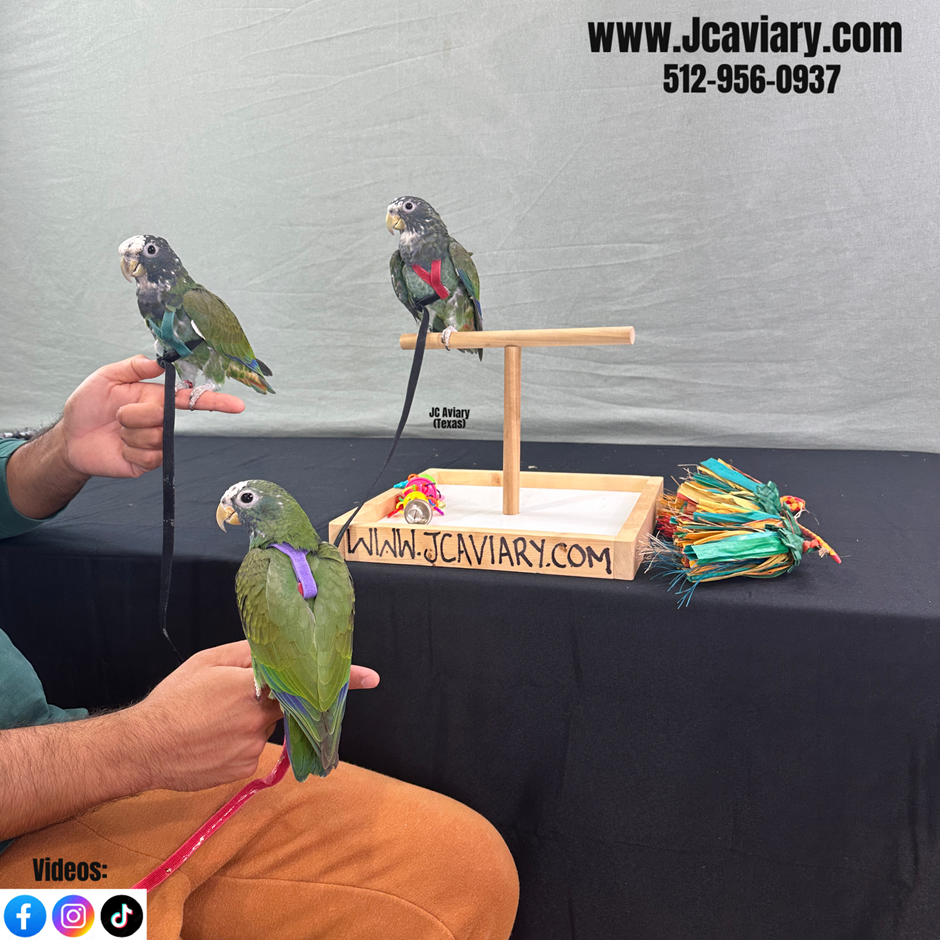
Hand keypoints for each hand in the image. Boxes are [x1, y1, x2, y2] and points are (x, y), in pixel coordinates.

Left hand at [5, 356, 244, 520]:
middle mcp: (159, 420)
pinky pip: (148, 457)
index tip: (235, 405)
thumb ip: (134, 366)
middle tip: (117, 414)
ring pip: (155, 438)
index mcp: (155, 398)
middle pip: (164, 417)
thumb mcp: (105, 377)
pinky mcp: (146, 463)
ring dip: (128, 434)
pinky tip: (119, 449)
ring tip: (115, 432)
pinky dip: (128, 452)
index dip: (215, 402)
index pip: (192, 399)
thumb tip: (159, 360)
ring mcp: (154, 443)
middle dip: (136, 414)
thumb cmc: (87, 406)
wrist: (70, 439)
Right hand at [129, 642, 378, 790]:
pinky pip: (253, 750)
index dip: (340, 679)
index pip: (304, 679)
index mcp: (251, 687)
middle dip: (269, 700)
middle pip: (283, 704)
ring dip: (250, 721)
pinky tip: (210, 740)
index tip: (372, 677)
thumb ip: (247, 653)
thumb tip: (276, 648)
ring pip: (266, 727)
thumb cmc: (173, 700)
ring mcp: (253, 748)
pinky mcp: (244, 769)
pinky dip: (239, 742)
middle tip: (226, 703)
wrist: (141, 749)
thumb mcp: (207, 662)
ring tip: (210, 721)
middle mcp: (258, 719)